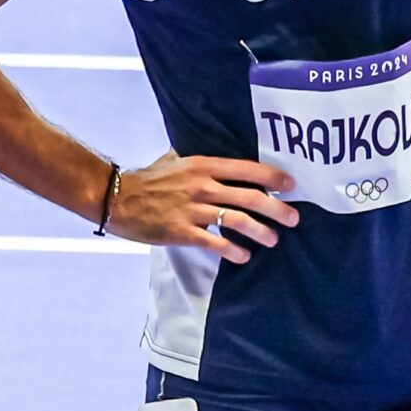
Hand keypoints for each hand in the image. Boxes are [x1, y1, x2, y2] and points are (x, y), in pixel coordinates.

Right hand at [106, 151, 297, 262]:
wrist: (117, 197)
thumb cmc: (147, 179)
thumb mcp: (174, 159)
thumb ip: (196, 159)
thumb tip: (214, 153)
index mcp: (203, 165)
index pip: (246, 169)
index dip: (272, 177)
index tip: (291, 185)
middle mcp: (202, 185)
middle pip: (250, 197)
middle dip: (277, 209)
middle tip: (294, 219)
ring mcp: (192, 209)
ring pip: (237, 220)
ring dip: (260, 232)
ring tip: (273, 240)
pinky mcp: (182, 231)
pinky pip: (214, 242)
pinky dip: (233, 251)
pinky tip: (243, 256)